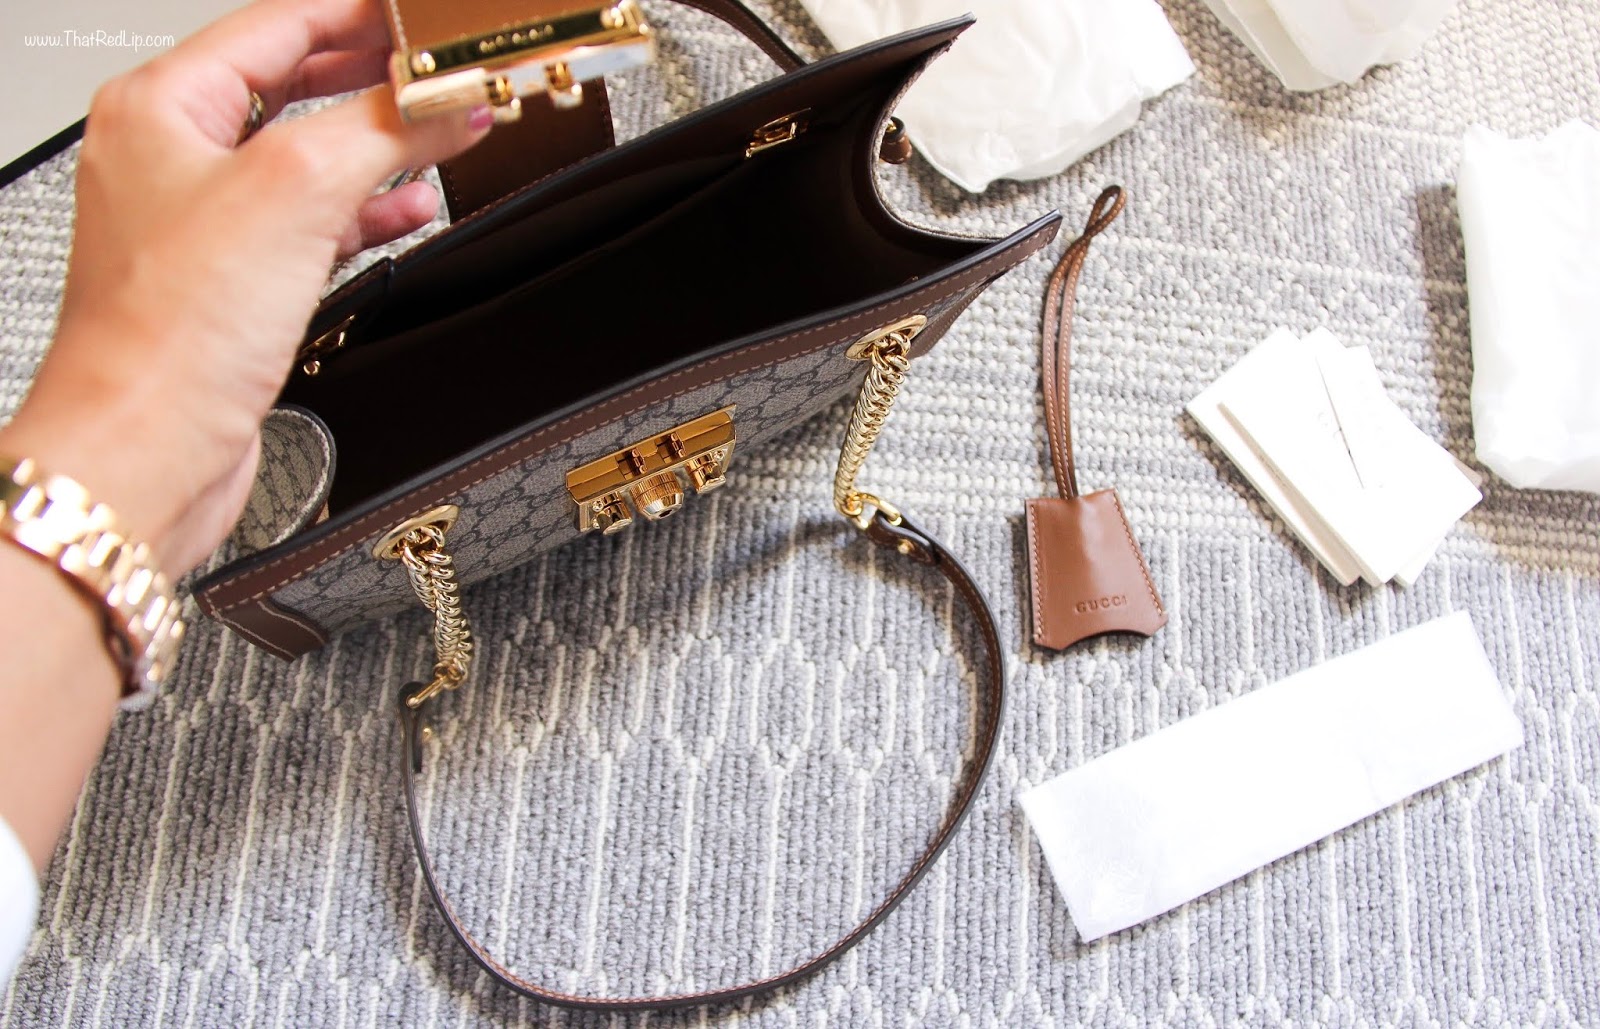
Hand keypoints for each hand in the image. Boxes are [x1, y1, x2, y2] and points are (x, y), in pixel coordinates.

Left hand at [0, 0, 491, 575]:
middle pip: (293, 84)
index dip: (360, 12)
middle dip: (376, 77)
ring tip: (442, 134)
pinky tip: (408, 212)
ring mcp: (202, 223)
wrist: (146, 450)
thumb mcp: (295, 191)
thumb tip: (449, 100)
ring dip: (377, 147)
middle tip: (444, 69)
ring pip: (307, 158)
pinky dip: (364, 215)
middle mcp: (172, 157)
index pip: (277, 21)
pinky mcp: (233, 285)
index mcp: (161, 106)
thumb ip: (383, 128)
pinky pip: (311, 225)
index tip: (423, 17)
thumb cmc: (168, 332)